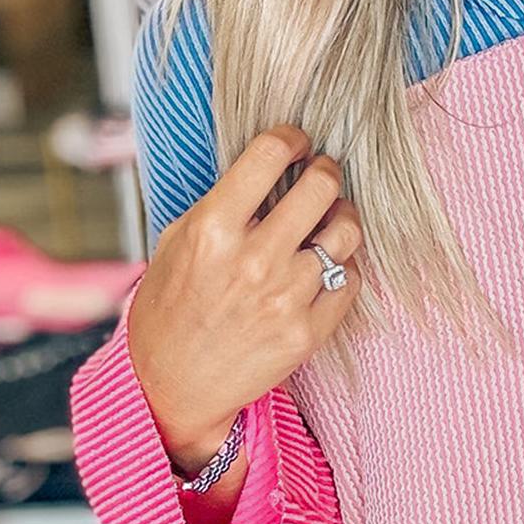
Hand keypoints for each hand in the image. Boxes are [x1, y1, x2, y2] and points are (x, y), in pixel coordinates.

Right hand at [126, 125, 364, 461]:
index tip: (297, 142)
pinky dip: (344, 268)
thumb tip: (270, 164)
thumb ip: (224, 203)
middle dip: (326, 172)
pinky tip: (325, 268)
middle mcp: (253, 260)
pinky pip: (351, 280)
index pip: (268, 155)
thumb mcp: (178, 242)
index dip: (291, 138)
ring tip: (329, 221)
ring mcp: (285, 297)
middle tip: (323, 174)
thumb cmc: (172, 307)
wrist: (172, 385)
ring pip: (347, 232)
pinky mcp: (308, 331)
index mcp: (213, 229)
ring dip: (342, 218)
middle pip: (322, 186)